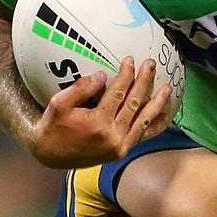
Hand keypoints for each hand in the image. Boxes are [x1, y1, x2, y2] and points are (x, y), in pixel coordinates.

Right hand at [31, 56, 173, 168]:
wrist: (49, 156)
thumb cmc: (53, 127)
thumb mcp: (58, 104)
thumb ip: (81, 89)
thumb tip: (103, 75)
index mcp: (97, 123)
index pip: (118, 93)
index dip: (126, 75)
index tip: (130, 60)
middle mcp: (112, 136)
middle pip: (134, 103)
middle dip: (144, 82)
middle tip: (151, 64)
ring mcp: (120, 146)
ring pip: (144, 120)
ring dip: (157, 102)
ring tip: (167, 87)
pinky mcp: (122, 151)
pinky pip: (143, 136)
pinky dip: (154, 124)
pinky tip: (164, 113)